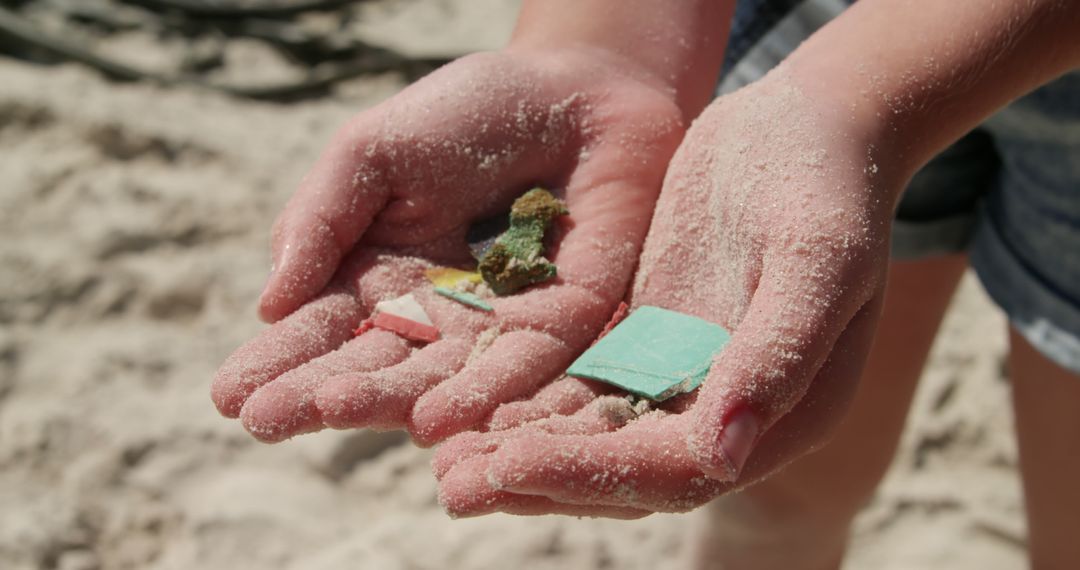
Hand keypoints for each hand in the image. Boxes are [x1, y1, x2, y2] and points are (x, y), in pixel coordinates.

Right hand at [210, 48, 683, 444]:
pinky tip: (437, 420)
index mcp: (378, 279)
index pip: (323, 331)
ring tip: (333, 412)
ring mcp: (495, 328)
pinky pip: (522, 366)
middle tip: (264, 418)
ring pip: (438, 378)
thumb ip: (321, 220)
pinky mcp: (562, 326)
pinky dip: (482, 392)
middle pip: (372, 366)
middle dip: (319, 392)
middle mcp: (432, 318)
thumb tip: (268, 306)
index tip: (227, 395)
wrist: (578, 94)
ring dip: (387, 400)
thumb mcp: (374, 152)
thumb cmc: (468, 115)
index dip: (279, 363)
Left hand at [435, 67, 901, 515]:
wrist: (807, 130)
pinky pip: (580, 380)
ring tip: (445, 460)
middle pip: (624, 467)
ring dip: (521, 448)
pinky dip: (529, 397)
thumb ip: (778, 355)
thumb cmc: (827, 187)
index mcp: (781, 413)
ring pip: (592, 430)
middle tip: (455, 486)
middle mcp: (727, 411)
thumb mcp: (817, 260)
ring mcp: (682, 376)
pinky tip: (471, 400)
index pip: (676, 470)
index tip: (511, 462)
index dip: (593, 474)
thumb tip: (722, 457)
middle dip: (540, 478)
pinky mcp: (644, 338)